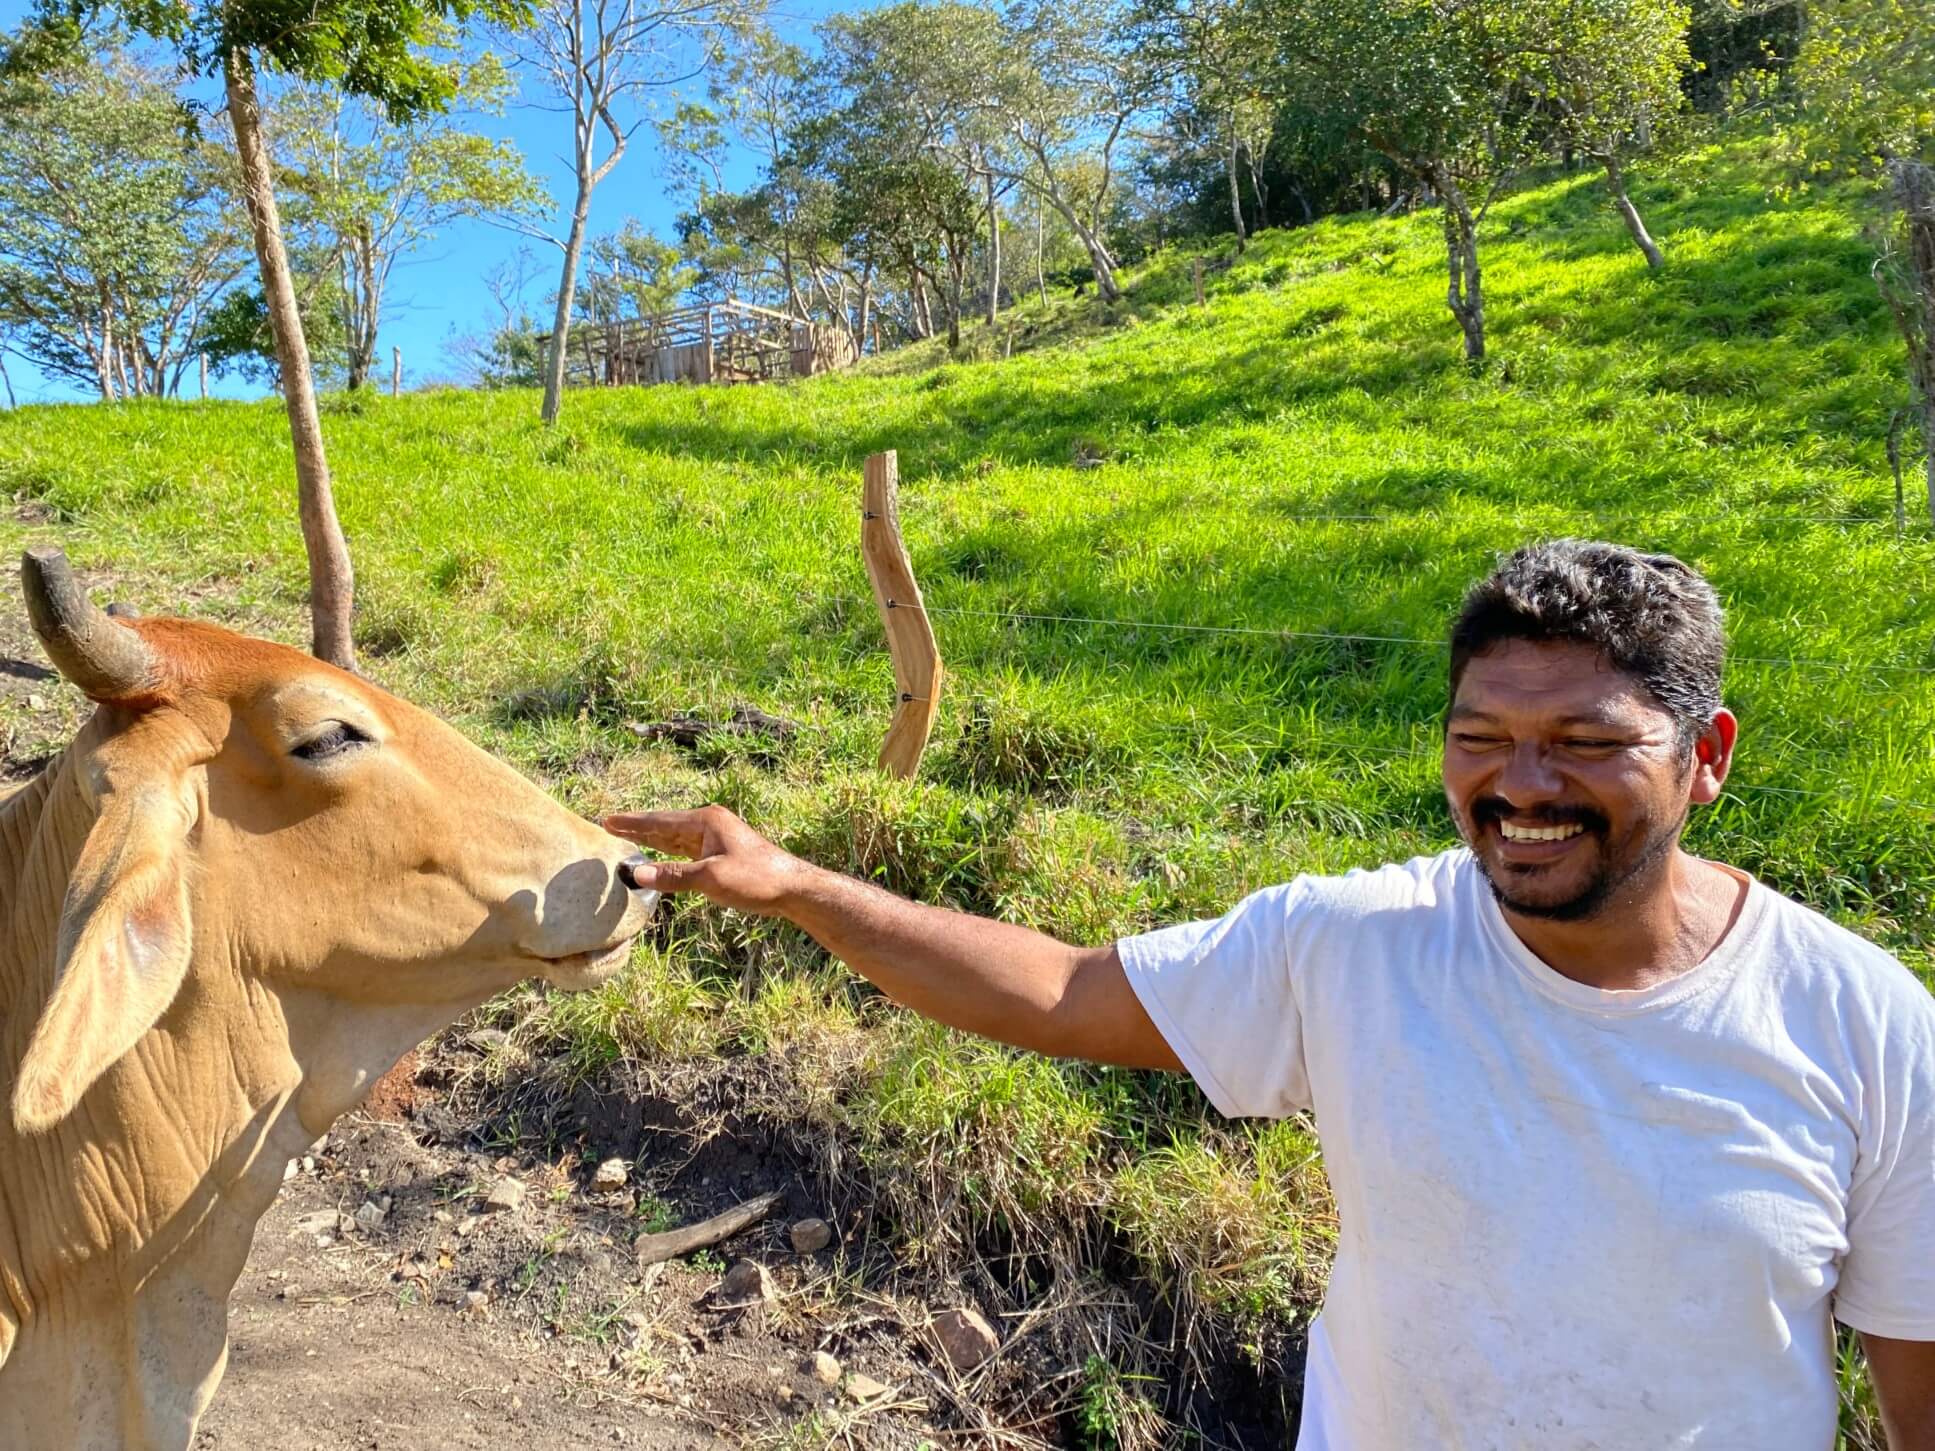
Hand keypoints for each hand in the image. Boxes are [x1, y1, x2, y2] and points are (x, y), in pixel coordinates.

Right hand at [601, 805, 805, 915]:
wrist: (792, 888)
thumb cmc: (757, 879)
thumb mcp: (711, 878)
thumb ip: (673, 876)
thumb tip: (636, 874)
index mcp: (706, 821)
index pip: (660, 822)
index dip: (632, 823)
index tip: (608, 820)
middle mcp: (709, 824)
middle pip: (665, 825)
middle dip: (637, 827)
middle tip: (609, 824)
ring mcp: (716, 838)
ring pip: (675, 838)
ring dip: (651, 839)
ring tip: (625, 836)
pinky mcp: (721, 854)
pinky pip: (686, 850)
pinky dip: (667, 852)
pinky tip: (657, 855)